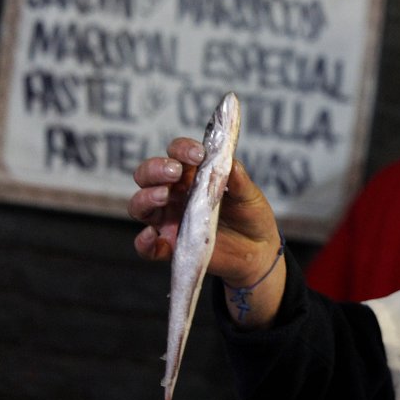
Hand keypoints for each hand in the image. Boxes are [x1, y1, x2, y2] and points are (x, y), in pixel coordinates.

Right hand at [128, 137, 280, 287]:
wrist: (259, 250)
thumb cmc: (251, 216)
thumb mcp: (250, 196)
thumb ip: (239, 180)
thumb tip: (229, 161)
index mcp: (193, 176)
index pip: (176, 154)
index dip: (182, 149)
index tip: (198, 154)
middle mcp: (175, 195)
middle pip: (148, 175)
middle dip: (155, 169)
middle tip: (175, 172)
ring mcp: (170, 220)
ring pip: (140, 205)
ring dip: (146, 197)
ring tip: (164, 196)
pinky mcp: (171, 247)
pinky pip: (148, 247)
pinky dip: (144, 242)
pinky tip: (152, 235)